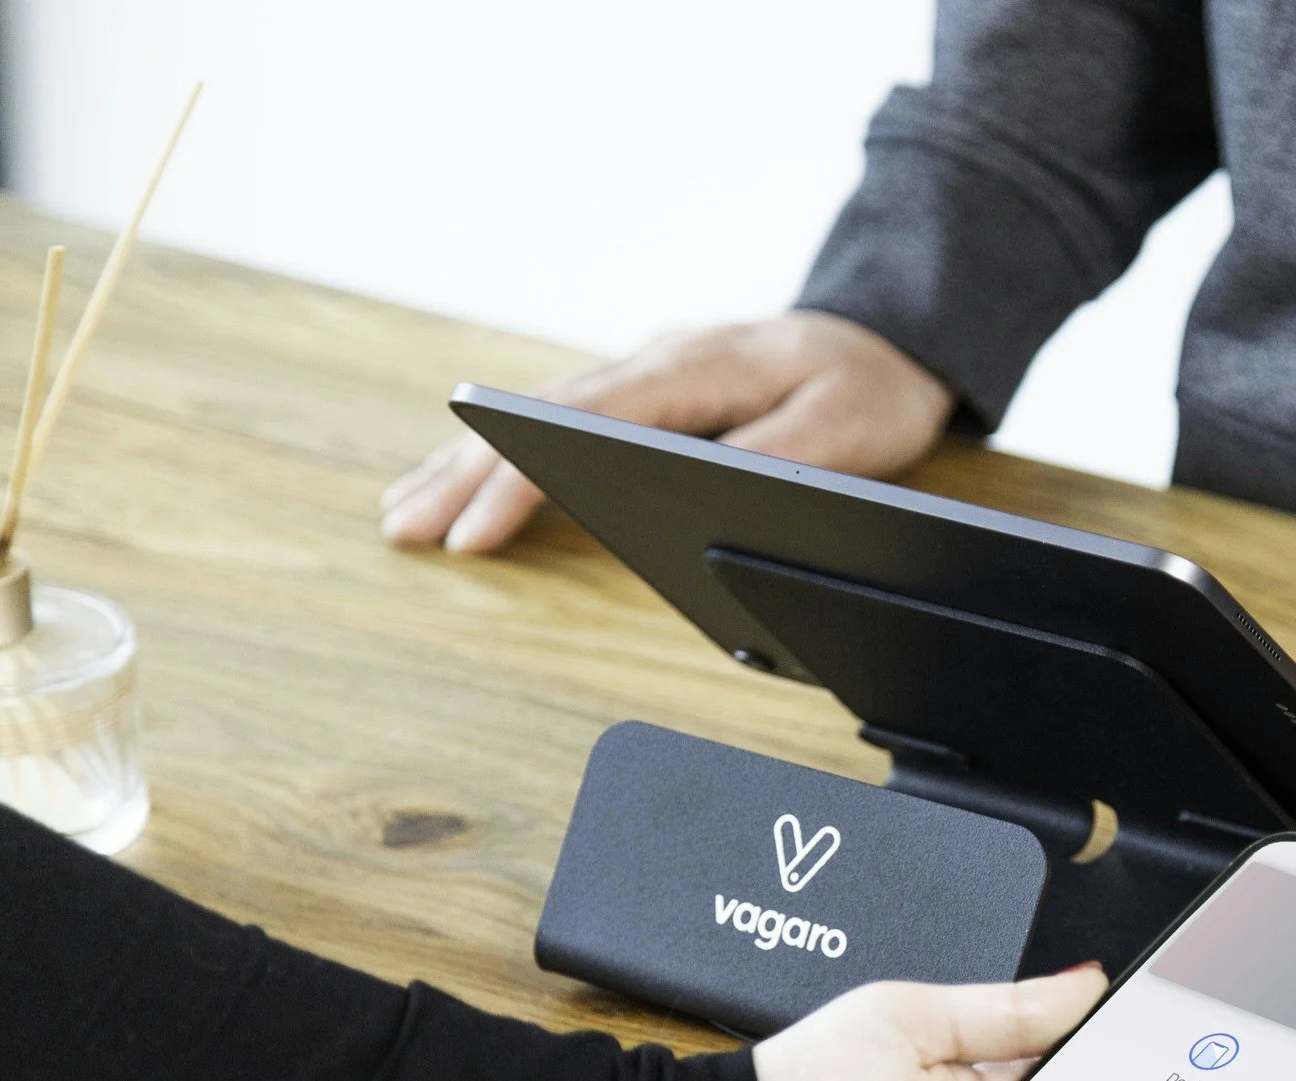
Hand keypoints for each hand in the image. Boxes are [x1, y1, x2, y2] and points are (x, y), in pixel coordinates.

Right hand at [380, 311, 954, 551]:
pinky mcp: (653, 389)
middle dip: (464, 474)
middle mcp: (656, 361)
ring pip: (537, 414)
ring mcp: (649, 371)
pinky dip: (507, 450)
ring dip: (468, 461)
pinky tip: (464, 477)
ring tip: (402, 510)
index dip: (523, 477)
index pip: (583, 425)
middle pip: (538, 416)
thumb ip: (771, 457)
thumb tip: (702, 495)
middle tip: (401, 528)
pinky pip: (561, 418)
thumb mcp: (841, 429)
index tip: (474, 524)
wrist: (893, 337)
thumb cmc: (869, 386)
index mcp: (693, 369)